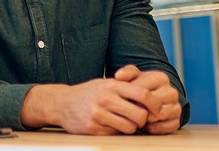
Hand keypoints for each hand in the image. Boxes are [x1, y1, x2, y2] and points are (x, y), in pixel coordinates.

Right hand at [22, 78, 160, 134]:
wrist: (61, 103)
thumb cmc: (88, 93)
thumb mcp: (105, 84)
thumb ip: (126, 88)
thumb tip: (152, 99)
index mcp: (112, 86)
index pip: (143, 94)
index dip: (155, 104)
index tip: (158, 110)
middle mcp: (105, 99)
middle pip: (140, 115)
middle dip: (143, 119)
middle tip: (139, 118)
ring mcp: (98, 114)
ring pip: (130, 127)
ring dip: (130, 127)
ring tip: (121, 121)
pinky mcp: (93, 128)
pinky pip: (115, 133)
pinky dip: (115, 131)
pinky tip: (107, 124)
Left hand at [114, 64, 181, 133]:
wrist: (152, 98)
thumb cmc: (140, 85)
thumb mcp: (133, 75)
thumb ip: (126, 73)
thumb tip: (119, 76)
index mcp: (161, 78)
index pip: (142, 90)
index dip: (129, 96)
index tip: (122, 98)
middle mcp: (171, 92)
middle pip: (151, 104)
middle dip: (137, 107)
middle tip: (128, 108)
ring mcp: (176, 107)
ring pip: (157, 116)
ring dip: (144, 118)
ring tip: (135, 115)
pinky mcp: (176, 121)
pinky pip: (162, 128)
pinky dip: (151, 128)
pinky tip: (144, 124)